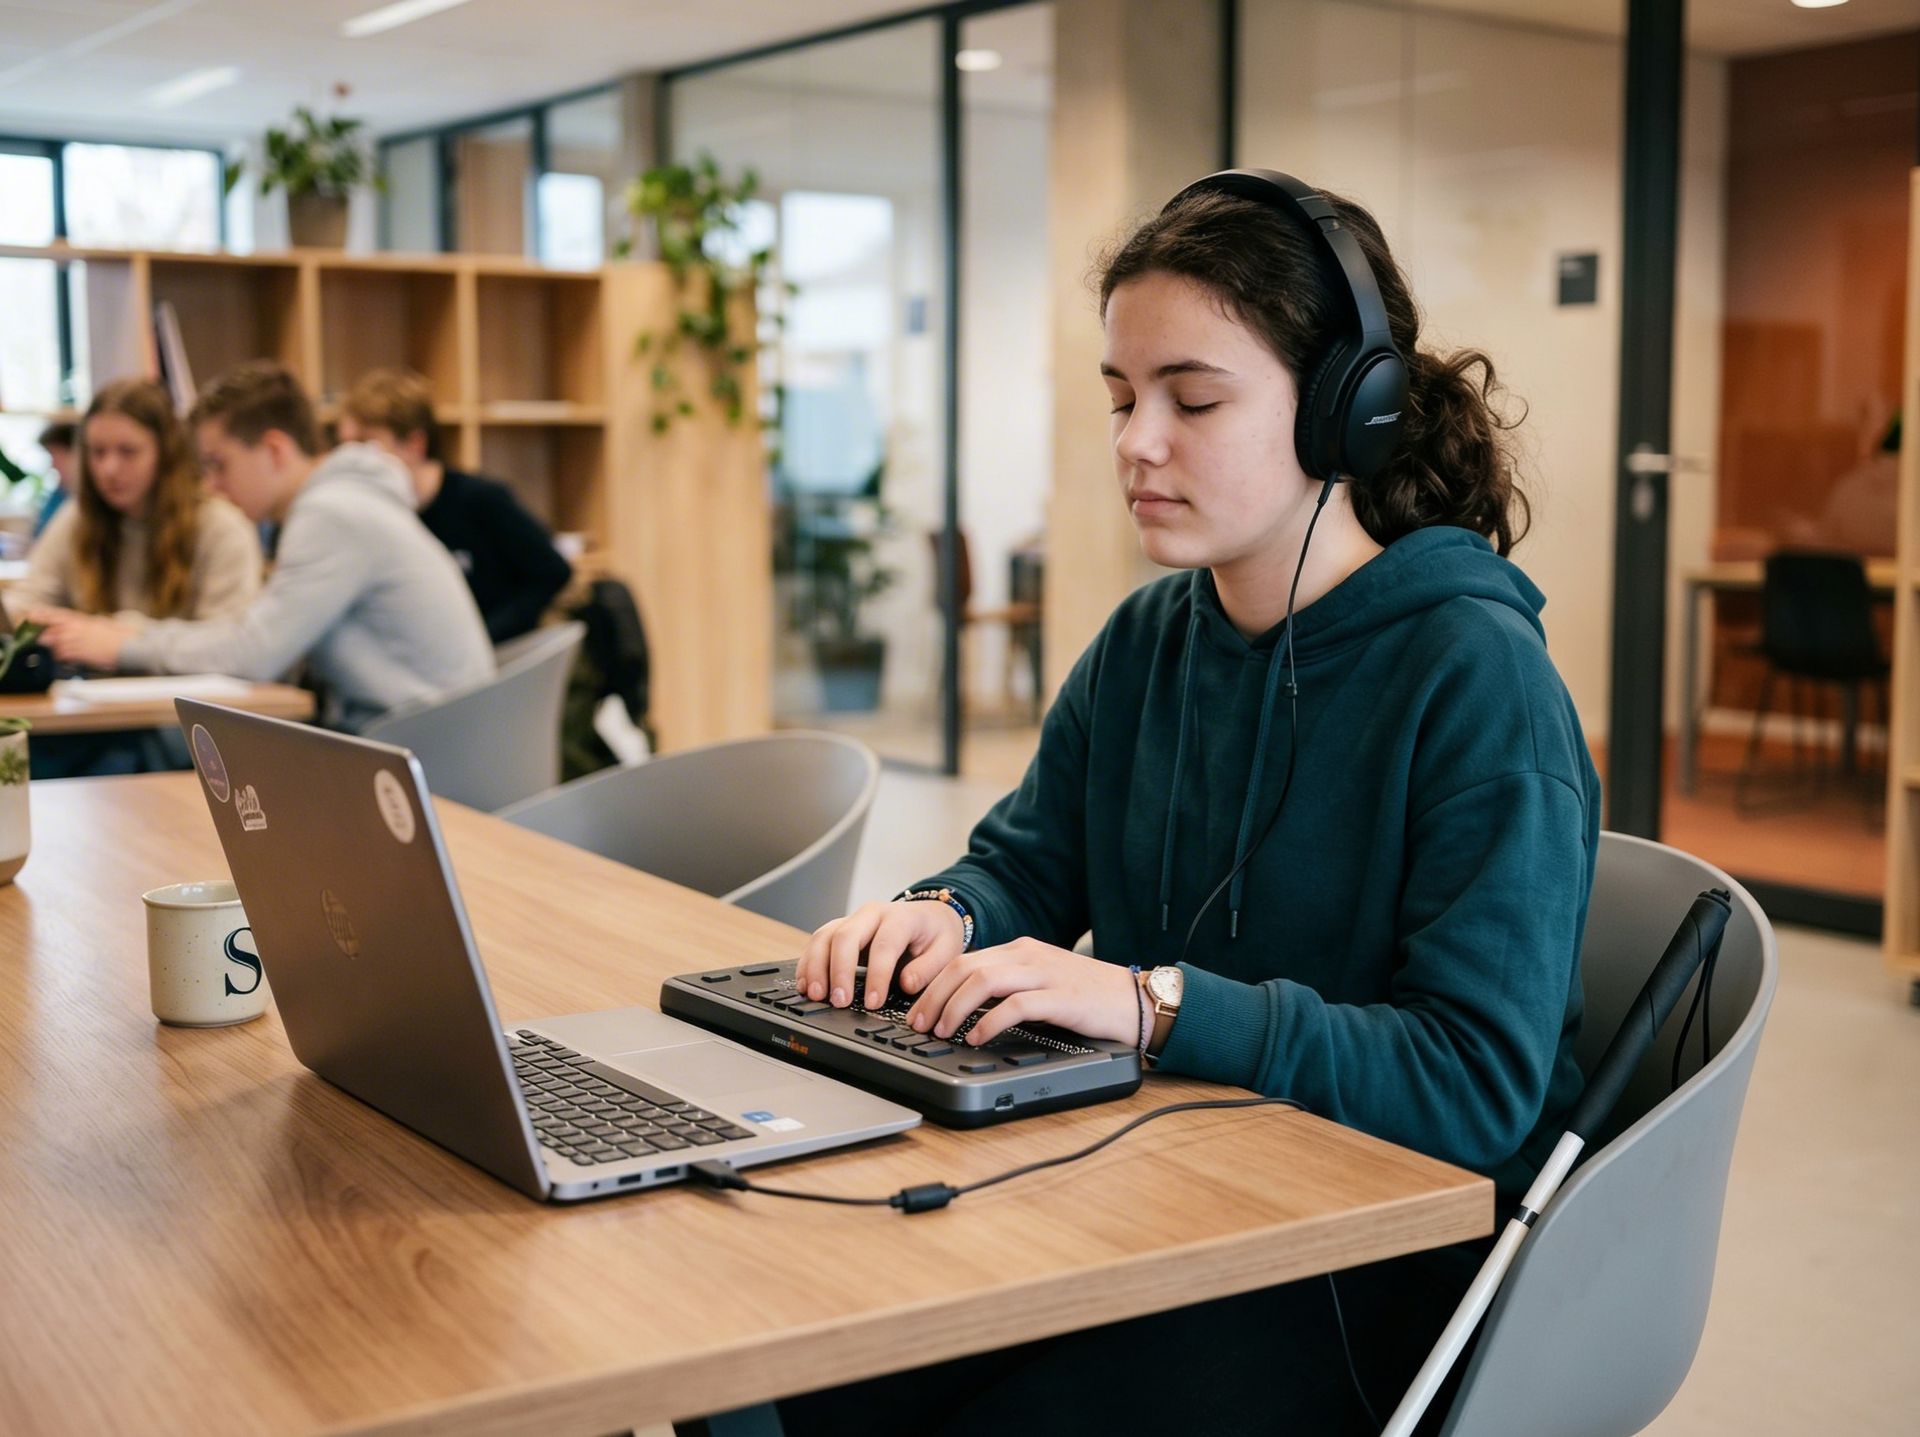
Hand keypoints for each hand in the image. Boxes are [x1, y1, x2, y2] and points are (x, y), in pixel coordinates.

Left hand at [37, 613, 133, 669]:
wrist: (130, 647)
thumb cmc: (122, 635)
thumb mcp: (106, 624)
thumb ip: (92, 623)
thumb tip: (89, 622)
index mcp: (83, 620)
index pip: (58, 615)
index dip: (43, 615)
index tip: (31, 615)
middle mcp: (77, 630)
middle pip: (52, 631)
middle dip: (44, 635)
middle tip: (41, 639)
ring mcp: (78, 642)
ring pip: (56, 645)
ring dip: (55, 648)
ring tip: (59, 651)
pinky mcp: (81, 655)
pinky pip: (64, 655)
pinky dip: (63, 656)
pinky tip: (66, 658)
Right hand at [797, 900, 966, 1010]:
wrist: (929, 916)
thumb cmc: (935, 935)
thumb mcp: (947, 949)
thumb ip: (929, 968)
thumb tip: (906, 984)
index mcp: (900, 917)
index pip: (884, 944)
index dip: (877, 975)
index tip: (873, 1002)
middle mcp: (872, 914)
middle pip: (846, 936)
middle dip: (839, 971)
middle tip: (839, 1001)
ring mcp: (852, 920)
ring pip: (824, 936)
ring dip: (816, 967)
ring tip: (815, 995)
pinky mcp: (840, 930)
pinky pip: (817, 942)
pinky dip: (808, 963)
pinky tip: (806, 985)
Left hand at [904, 938, 1141, 1047]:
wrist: (1134, 1000)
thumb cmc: (1087, 997)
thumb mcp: (1040, 982)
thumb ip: (1008, 986)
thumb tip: (966, 1006)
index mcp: (1019, 950)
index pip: (962, 961)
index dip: (933, 986)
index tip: (916, 1010)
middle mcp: (1027, 956)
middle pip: (965, 968)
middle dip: (934, 997)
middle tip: (919, 1024)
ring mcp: (1044, 974)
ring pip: (983, 981)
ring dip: (954, 1007)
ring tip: (942, 1031)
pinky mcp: (1060, 996)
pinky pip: (1015, 1005)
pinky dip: (989, 1021)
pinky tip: (977, 1037)